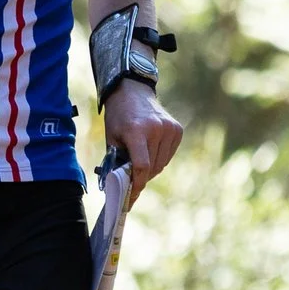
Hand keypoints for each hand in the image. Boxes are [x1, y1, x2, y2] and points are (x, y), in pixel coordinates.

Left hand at [102, 78, 182, 195]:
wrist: (132, 91)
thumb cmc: (118, 117)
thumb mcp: (111, 138)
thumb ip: (116, 161)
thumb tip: (119, 188)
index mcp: (136, 131)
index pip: (141, 166)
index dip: (136, 185)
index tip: (130, 198)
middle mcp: (156, 129)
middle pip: (152, 167)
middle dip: (141, 178)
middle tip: (132, 180)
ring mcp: (169, 128)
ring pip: (162, 164)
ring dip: (151, 169)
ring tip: (140, 161)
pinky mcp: (177, 129)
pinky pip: (169, 155)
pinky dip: (160, 159)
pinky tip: (150, 150)